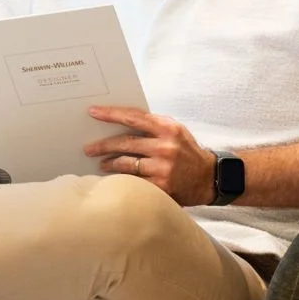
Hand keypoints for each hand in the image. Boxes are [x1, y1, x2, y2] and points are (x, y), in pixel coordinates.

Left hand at [84, 105, 214, 207]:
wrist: (210, 178)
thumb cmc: (187, 152)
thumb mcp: (175, 131)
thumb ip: (152, 126)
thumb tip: (120, 122)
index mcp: (168, 128)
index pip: (133, 117)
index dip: (111, 114)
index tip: (93, 112)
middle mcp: (165, 147)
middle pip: (124, 143)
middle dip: (102, 145)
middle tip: (88, 148)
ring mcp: (163, 168)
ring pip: (125, 164)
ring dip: (109, 164)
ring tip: (102, 164)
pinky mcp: (161, 187)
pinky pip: (133, 182)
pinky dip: (122, 180)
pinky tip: (115, 180)